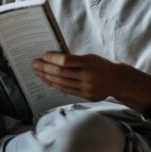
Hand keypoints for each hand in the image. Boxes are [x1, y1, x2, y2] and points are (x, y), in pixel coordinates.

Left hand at [33, 52, 150, 114]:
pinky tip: (47, 80)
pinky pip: (66, 90)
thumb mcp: (89, 57)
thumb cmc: (99, 64)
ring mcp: (87, 88)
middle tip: (34, 64)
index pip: (66, 61)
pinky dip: (54, 85)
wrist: (116, 80)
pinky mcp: (85, 96)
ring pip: (61, 83)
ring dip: (46, 77)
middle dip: (45, 68)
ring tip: (37, 72)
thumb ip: (73, 59)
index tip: (43, 55)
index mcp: (89, 62)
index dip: (52, 58)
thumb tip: (52, 58)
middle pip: (61, 73)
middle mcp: (88, 76)